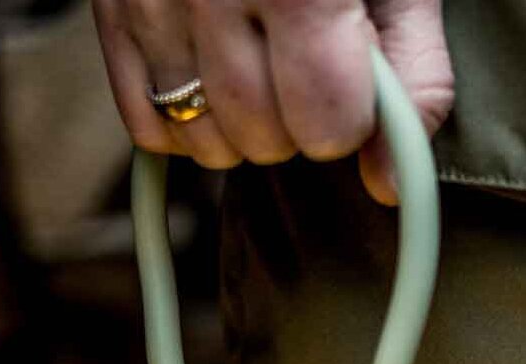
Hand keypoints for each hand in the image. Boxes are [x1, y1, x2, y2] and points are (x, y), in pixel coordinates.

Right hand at [93, 0, 453, 203]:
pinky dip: (183, 122)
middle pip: (263, 138)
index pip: (325, 124)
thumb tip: (389, 184)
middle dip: (296, 125)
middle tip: (303, 66)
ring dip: (241, 130)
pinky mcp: (110, 10)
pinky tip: (211, 73)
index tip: (352, 80)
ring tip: (258, 63)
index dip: (350, 117)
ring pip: (204, 141)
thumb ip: (414, 79)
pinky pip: (147, 124)